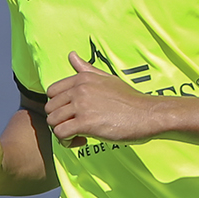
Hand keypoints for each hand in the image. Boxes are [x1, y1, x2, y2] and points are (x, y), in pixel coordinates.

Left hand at [45, 52, 163, 146]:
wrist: (148, 114)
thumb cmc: (130, 99)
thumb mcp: (108, 79)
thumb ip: (86, 69)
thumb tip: (71, 55)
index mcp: (83, 78)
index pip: (51, 92)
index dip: (59, 106)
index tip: (72, 113)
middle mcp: (80, 89)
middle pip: (50, 108)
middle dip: (59, 120)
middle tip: (75, 127)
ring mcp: (82, 106)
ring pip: (53, 122)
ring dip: (62, 133)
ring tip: (78, 135)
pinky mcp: (86, 123)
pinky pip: (61, 134)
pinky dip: (67, 142)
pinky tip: (82, 141)